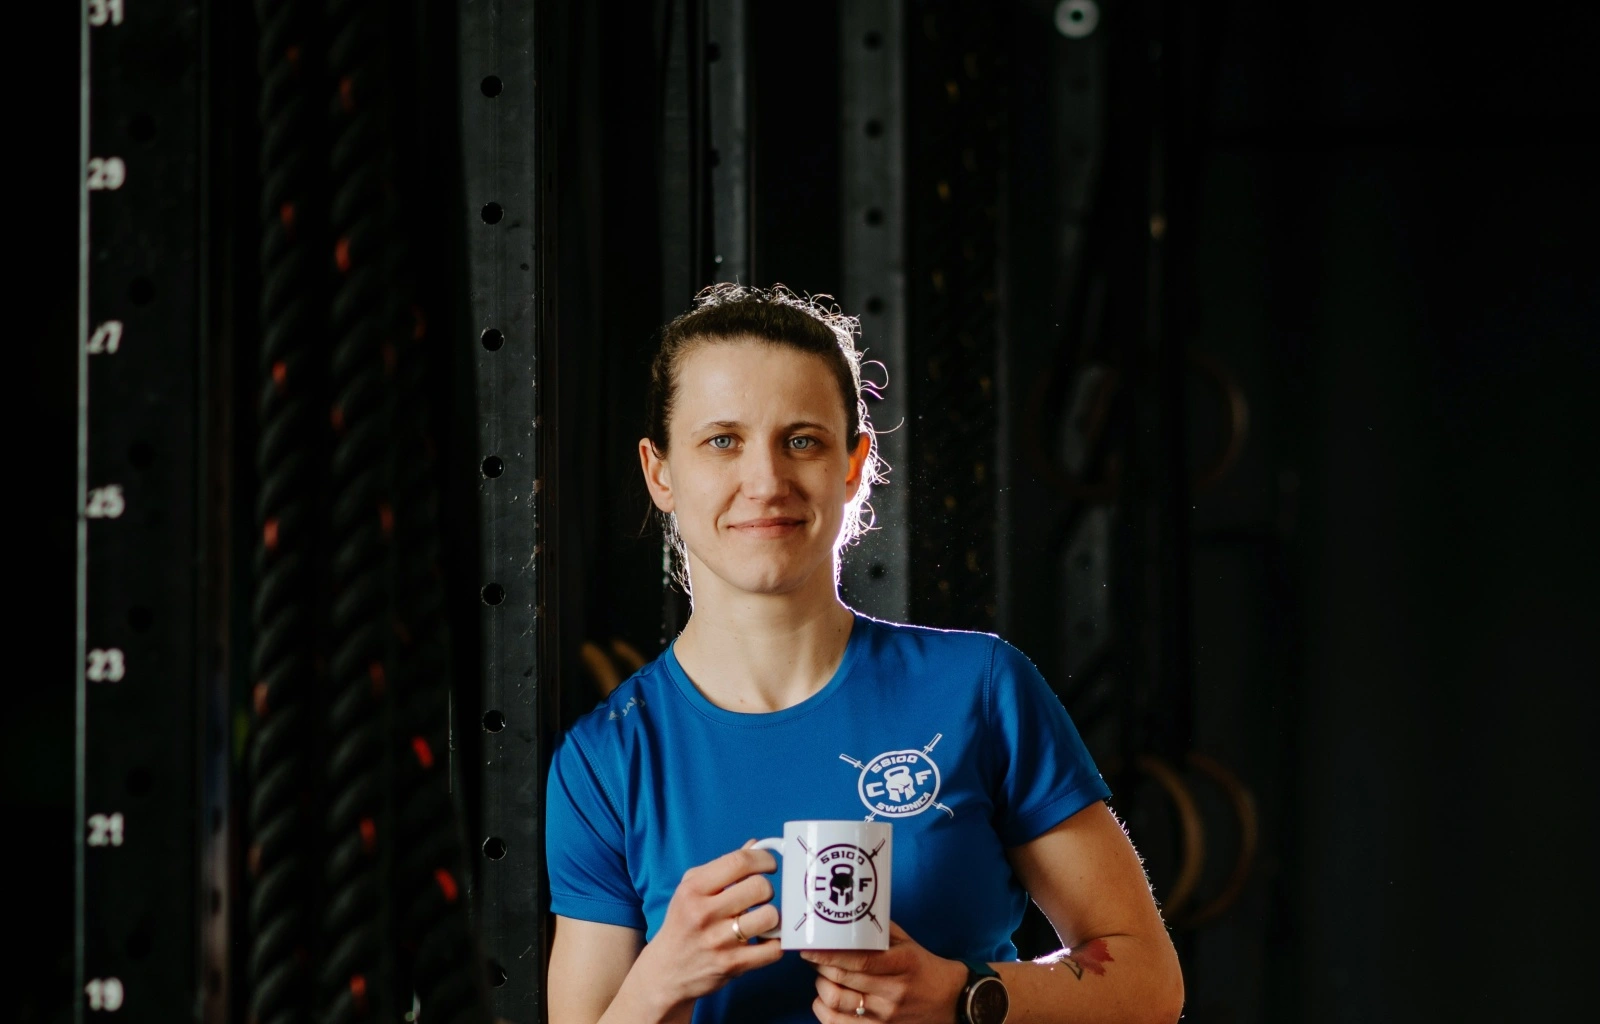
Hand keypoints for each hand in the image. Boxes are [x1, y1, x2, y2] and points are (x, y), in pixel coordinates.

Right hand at [631, 842, 783, 1011]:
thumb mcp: (691, 889)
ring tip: (762, 919)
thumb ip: (723, 867)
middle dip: (767, 889)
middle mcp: (704, 914)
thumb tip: (755, 845)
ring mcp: (719, 941)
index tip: (768, 865)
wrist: (666, 972)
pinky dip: (775, 943)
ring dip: (773, 917)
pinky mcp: (733, 965)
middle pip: (759, 887)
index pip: (739, 862)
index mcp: (693, 889)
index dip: (763, 859)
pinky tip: (764, 940)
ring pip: (770, 917)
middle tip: (760, 897)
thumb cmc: (683, 924)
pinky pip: (773, 949)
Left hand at [801, 922, 968, 1022]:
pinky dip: (823, 1011)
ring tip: (821, 976)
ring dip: (821, 986)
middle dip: (820, 965)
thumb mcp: (909, 944)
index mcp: (903, 964)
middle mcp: (893, 991)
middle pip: (844, 979)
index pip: (859, 960)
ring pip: (837, 1002)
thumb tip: (849, 917)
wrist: (951, 1003)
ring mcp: (885, 1015)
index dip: (829, 954)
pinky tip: (821, 999)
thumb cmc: (925, 969)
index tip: (810, 946)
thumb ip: (880, 932)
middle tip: (812, 956)